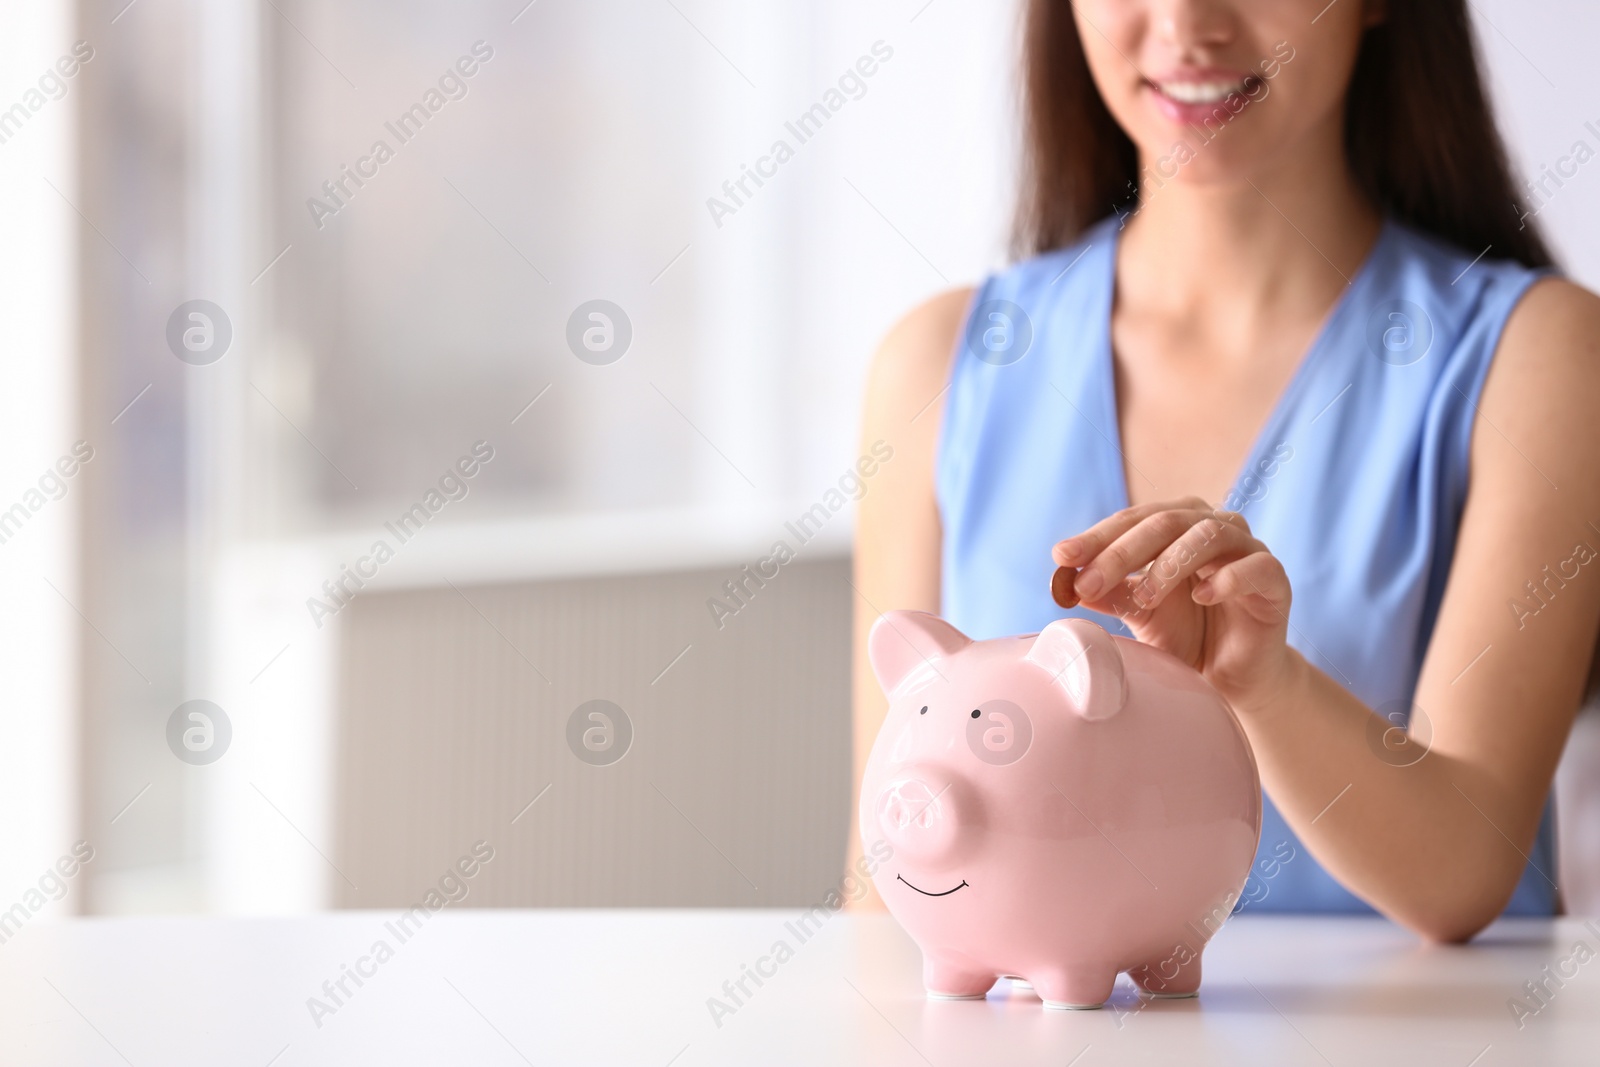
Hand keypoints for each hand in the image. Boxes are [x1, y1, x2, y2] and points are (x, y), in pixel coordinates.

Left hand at [1052, 497, 1299, 713]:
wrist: (1232, 677)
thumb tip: (1065, 581)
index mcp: (1176, 525)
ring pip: (1208, 535)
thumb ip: (1110, 593)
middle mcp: (1212, 527)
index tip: (1062, 558)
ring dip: (1169, 564)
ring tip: (1143, 597)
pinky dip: (1227, 578)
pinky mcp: (1276, 579)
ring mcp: (1247, 549)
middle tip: (1089, 581)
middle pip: (1164, 522)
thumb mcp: (1139, 614)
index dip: (1096, 537)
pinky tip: (1202, 597)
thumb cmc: (1185, 636)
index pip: (1131, 521)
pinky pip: (1256, 566)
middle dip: (1121, 551)